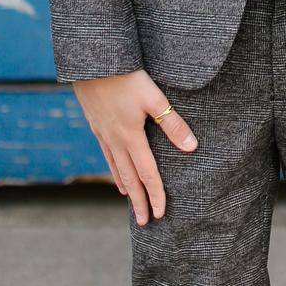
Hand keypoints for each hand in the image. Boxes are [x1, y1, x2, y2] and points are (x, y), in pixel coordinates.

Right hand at [73, 70, 197, 224]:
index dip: (156, 195)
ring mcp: (104, 134)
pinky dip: (113, 170)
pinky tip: (115, 171)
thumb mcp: (155, 98)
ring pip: (116, 168)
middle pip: (130, 179)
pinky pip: (107, 155)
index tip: (161, 214)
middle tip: (145, 222)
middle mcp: (115, 141)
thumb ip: (173, 124)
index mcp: (131, 138)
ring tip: (131, 201)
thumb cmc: (127, 78)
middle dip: (139, 201)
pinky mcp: (97, 125)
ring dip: (125, 187)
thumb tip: (192, 148)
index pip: (147, 174)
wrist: (93, 64)